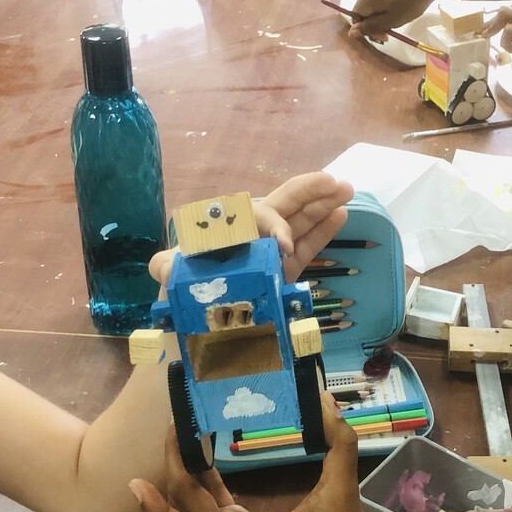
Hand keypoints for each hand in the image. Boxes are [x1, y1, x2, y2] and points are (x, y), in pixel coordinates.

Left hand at [130, 394, 381, 511]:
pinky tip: (201, 457)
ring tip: (180, 435)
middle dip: (172, 472)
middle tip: (172, 428)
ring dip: (184, 478)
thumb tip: (325, 401)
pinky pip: (212, 511)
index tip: (137, 484)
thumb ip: (338, 446)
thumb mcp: (343, 493)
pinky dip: (203, 485)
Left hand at [148, 172, 354, 286]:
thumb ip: (166, 266)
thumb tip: (169, 265)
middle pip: (283, 206)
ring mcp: (270, 254)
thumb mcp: (170, 275)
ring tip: (346, 191)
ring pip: (299, 222)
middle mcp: (253, 237)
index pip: (255, 217)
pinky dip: (322, 231)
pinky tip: (340, 216)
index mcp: (230, 230)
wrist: (192, 329)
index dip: (272, 226)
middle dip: (309, 192)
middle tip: (336, 181)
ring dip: (323, 206)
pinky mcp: (283, 273)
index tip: (282, 247)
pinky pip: (306, 246)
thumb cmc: (182, 296)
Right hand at [347, 0, 437, 40]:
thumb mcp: (391, 20)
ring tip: (398, 14)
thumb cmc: (411, 1)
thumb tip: (351, 33)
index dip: (367, 29)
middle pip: (364, 7)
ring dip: (381, 9)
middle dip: (375, 20)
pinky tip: (400, 0)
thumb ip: (371, 27)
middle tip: (392, 28)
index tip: (384, 35)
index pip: (356, 17)